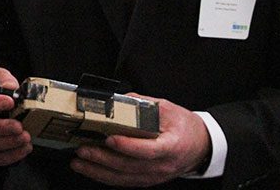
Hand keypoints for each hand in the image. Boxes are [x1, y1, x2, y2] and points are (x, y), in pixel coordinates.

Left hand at [70, 95, 210, 186]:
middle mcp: (163, 165)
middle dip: (103, 159)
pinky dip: (105, 177)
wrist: (201, 146)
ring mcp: (155, 176)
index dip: (128, 146)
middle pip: (130, 166)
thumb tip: (118, 99)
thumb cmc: (185, 126)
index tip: (110, 139)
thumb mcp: (168, 108)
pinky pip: (124, 181)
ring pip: (124, 178)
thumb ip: (143, 103)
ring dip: (98, 171)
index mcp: (172, 146)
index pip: (148, 150)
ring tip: (78, 162)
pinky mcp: (148, 180)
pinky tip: (90, 170)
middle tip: (83, 149)